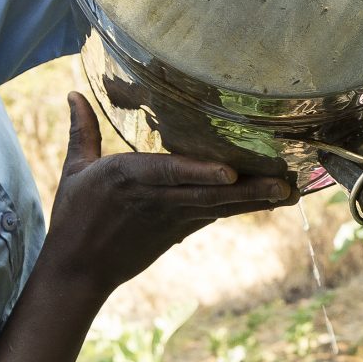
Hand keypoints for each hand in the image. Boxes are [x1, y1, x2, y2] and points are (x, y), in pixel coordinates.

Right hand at [41, 94, 291, 296]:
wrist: (79, 269)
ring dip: (254, 200)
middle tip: (284, 184)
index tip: (230, 171)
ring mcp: (171, 217)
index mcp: (126, 177)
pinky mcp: (179, 231)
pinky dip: (242, 207)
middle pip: (206, 193)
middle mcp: (155, 198)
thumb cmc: (75, 215)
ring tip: (290, 192)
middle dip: (247, 189)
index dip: (200, 172)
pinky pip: (216, 215)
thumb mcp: (75, 170)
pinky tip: (273, 200)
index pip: (168, 172)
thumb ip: (82, 131)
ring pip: (218, 206)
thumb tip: (72, 92)